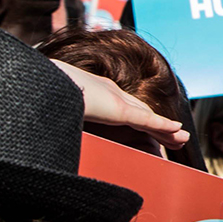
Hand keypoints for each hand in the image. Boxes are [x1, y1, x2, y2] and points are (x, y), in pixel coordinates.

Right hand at [53, 59, 190, 147]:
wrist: (40, 83)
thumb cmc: (42, 91)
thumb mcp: (58, 104)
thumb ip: (65, 113)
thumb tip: (55, 127)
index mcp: (96, 92)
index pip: (123, 107)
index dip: (139, 118)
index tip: (150, 126)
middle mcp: (109, 93)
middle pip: (140, 111)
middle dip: (157, 124)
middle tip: (174, 134)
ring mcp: (114, 99)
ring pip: (147, 117)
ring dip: (166, 129)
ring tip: (182, 138)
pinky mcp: (118, 109)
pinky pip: (145, 120)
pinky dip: (162, 126)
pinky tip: (177, 131)